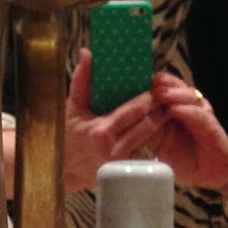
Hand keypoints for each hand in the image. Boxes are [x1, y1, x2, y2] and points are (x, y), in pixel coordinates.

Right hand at [63, 49, 160, 193]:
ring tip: (163, 112)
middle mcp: (113, 149)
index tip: (154, 88)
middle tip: (164, 98)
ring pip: (150, 140)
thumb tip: (87, 53)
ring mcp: (122, 164)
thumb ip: (81, 80)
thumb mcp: (72, 108)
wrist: (64, 172)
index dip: (148, 98)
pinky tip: (155, 132)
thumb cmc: (68, 137)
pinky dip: (152, 142)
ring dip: (159, 126)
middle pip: (147, 125)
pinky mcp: (126, 173)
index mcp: (101, 130)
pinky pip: (146, 154)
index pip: (134, 110)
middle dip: (158, 110)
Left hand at [148, 72, 227, 191]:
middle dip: (164, 83)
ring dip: (174, 93)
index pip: (166, 90)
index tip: (137, 81)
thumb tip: (123, 131)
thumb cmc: (186, 161)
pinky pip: (199, 116)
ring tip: (160, 92)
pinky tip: (175, 109)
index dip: (154, 85)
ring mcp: (201, 115)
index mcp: (176, 110)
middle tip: (150, 81)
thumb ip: (148, 136)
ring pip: (188, 97)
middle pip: (177, 88)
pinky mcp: (211, 126)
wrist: (214, 173)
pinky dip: (187, 111)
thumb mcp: (161, 148)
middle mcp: (190, 108)